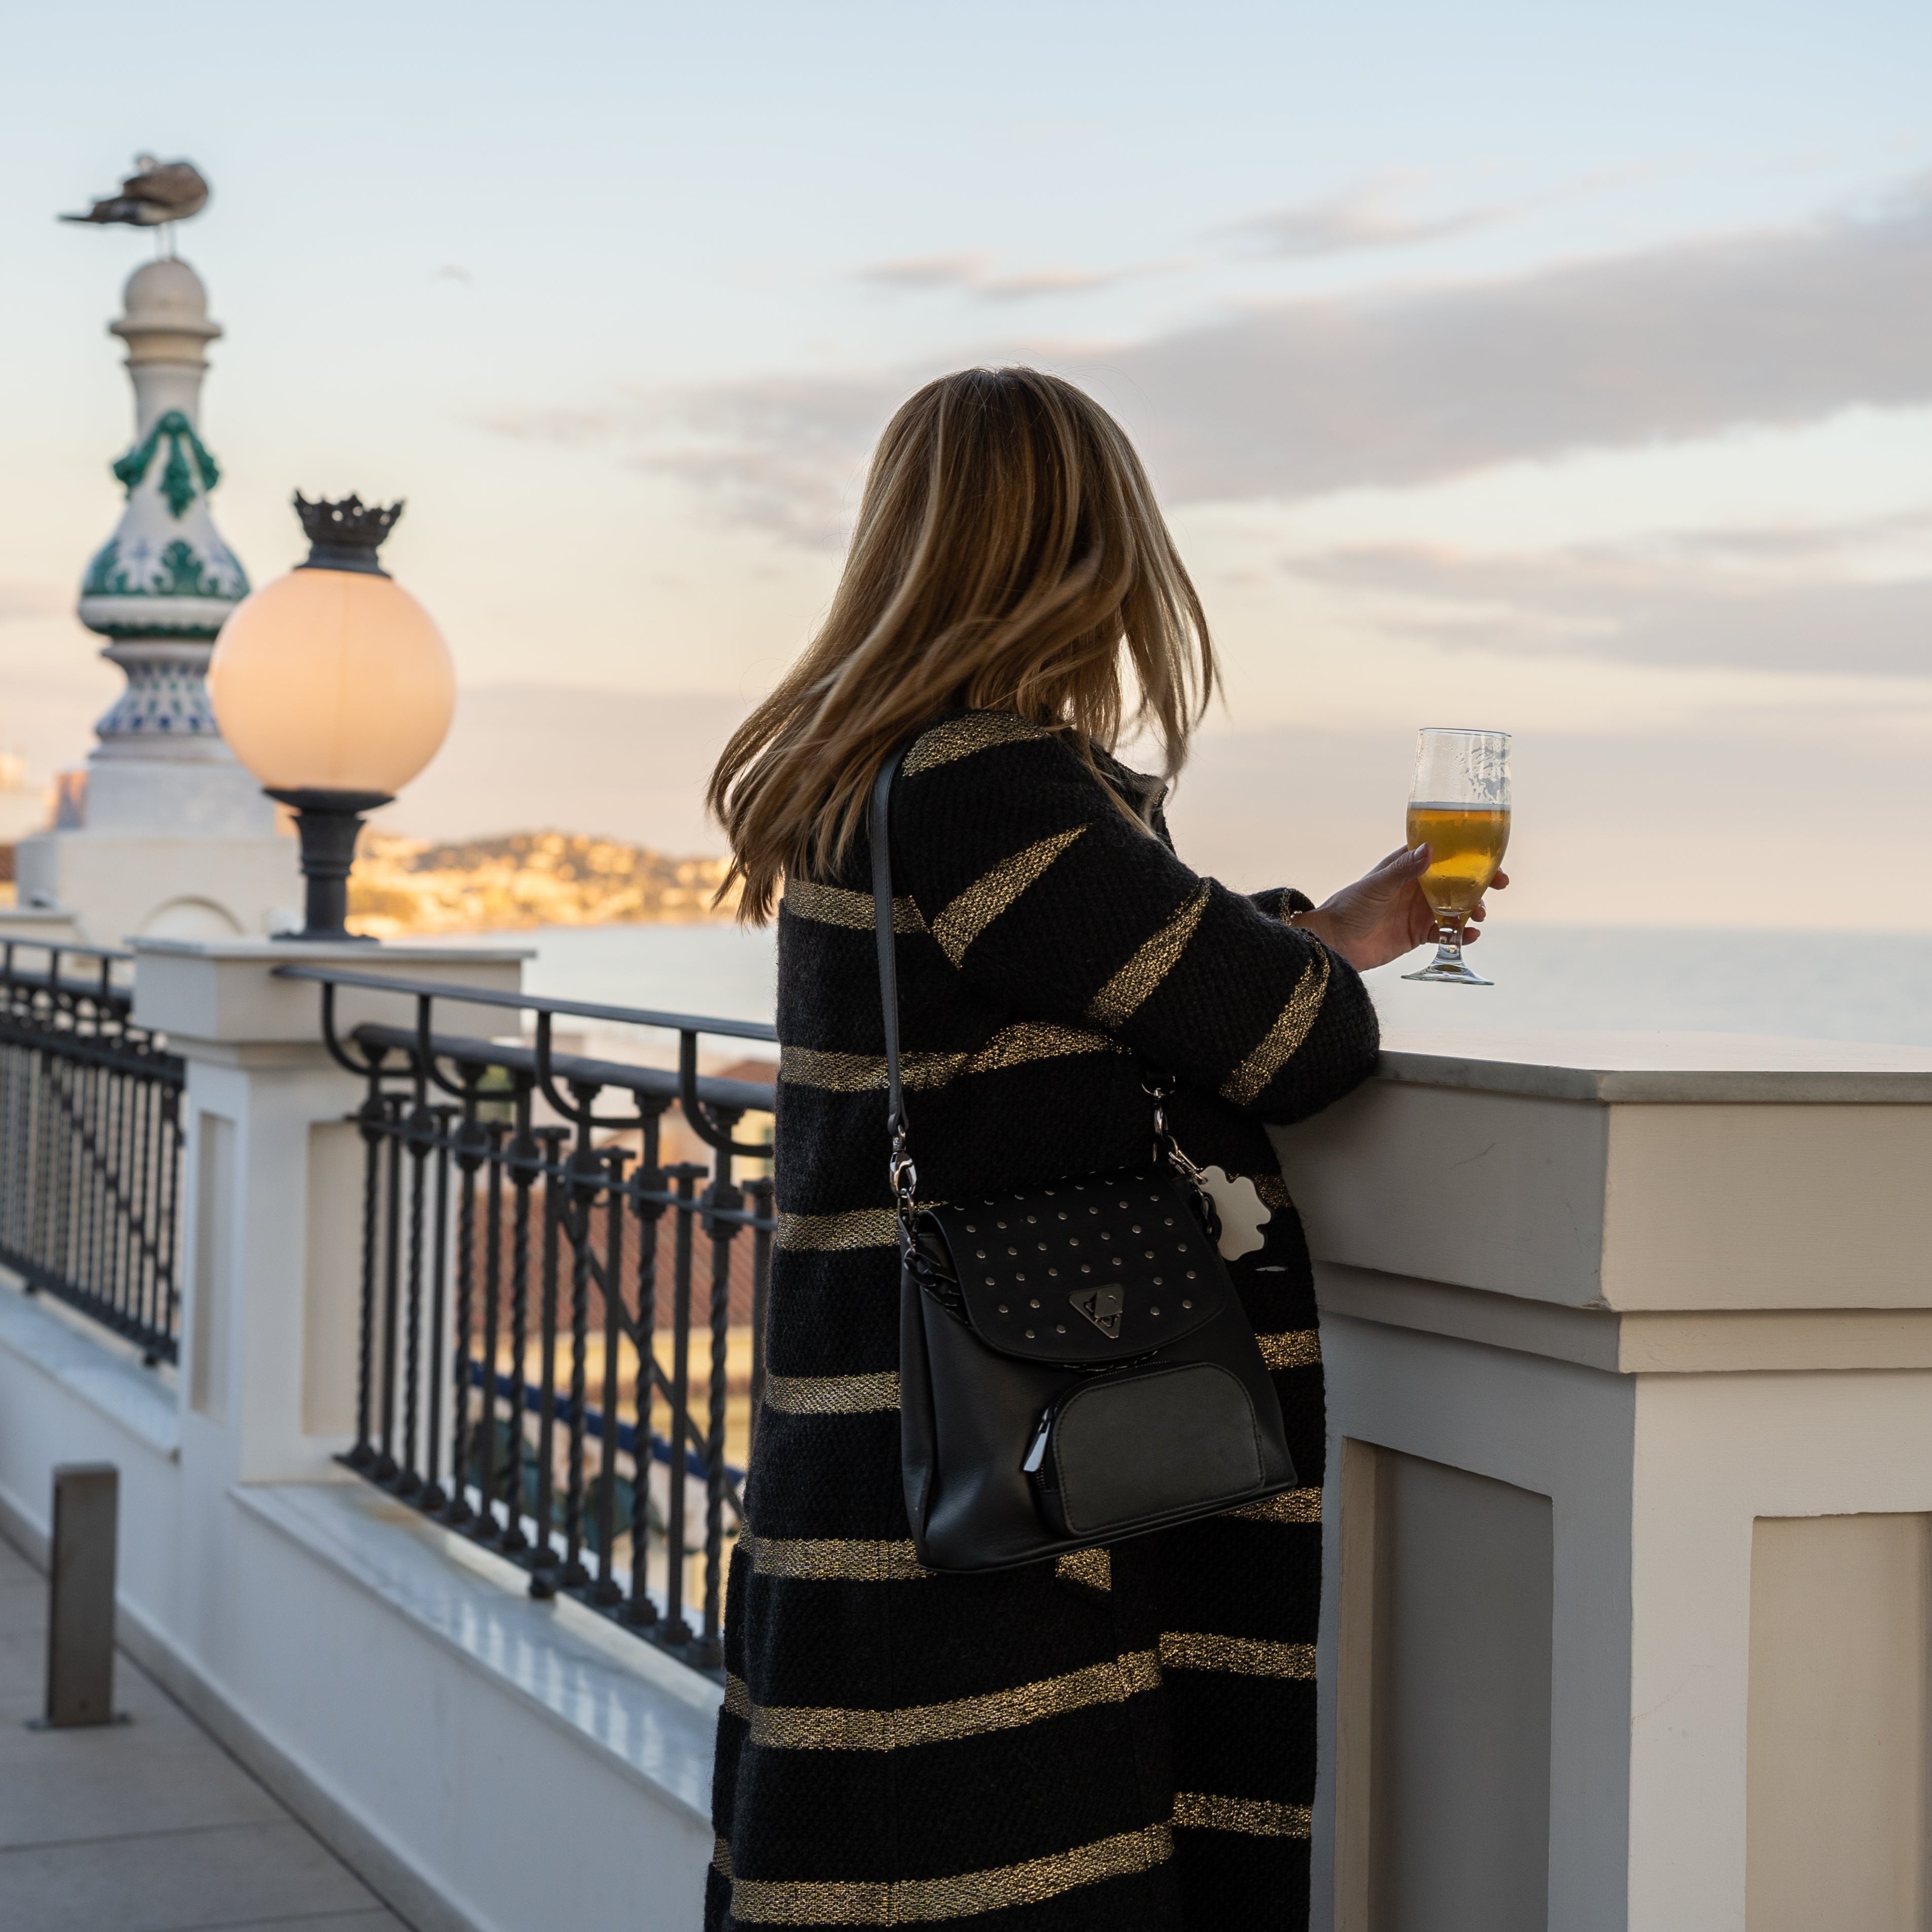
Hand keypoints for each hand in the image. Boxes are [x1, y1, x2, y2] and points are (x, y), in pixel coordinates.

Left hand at [1290, 848, 1509, 973]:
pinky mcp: (1417, 934)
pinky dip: (1461, 935)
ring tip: (1480, 915)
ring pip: (1456, 906)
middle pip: (1457, 880)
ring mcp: (1418, 911)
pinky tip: (1471, 936)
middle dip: (1480, 882)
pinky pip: (1446, 933)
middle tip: (1500, 884)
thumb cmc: (1350, 906)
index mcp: (1407, 867)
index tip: (1491, 856)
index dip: (1468, 854)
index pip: (1444, 854)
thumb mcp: (1379, 885)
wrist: (1334, 942)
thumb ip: (1405, 869)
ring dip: (1473, 909)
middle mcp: (1416, 887)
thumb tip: (1430, 849)